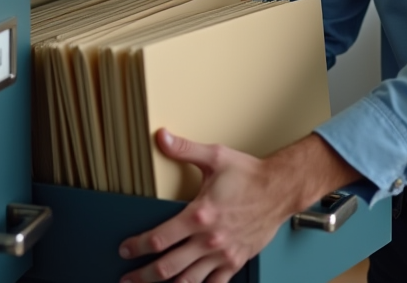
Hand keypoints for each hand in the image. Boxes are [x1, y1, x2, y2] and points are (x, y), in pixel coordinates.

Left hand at [118, 129, 359, 282]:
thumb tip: (162, 137)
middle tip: (128, 278)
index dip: (137, 246)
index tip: (125, 249)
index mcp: (199, 215)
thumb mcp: (216, 157)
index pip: (159, 238)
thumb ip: (185, 149)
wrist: (281, 189)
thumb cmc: (250, 175)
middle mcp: (209, 239)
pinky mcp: (235, 261)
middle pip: (167, 266)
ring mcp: (223, 253)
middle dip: (143, 275)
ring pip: (188, 281)